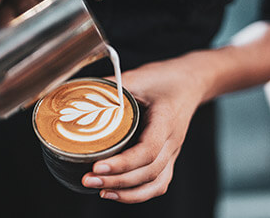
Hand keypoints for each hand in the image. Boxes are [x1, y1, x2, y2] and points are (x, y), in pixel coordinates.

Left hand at [81, 56, 208, 202]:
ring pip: (156, 183)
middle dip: (117, 181)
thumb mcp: (137, 76)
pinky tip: (117, 193)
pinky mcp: (168, 157)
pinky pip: (158, 184)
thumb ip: (110, 86)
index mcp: (166, 121)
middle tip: (89, 180)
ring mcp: (173, 152)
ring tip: (100, 191)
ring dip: (127, 193)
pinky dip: (139, 194)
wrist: (191, 82)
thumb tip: (78, 94)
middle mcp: (173, 141)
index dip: (122, 163)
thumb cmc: (165, 79)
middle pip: (149, 171)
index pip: (148, 150)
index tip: (97, 166)